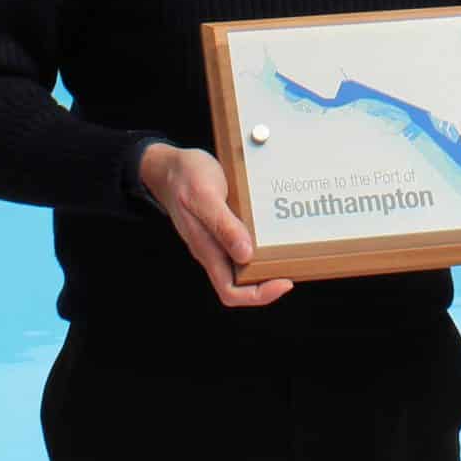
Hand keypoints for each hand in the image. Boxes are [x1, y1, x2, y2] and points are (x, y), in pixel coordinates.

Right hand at [139, 143, 292, 308]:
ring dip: (265, 264)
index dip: (258, 295)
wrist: (169, 166)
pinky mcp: (222, 227)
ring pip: (244, 265)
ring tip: (289, 253)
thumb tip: (245, 255)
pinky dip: (261, 243)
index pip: (231, 291)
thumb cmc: (184, 177)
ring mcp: (217, 239)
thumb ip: (223, 225)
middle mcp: (212, 249)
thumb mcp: (204, 195)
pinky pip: (243, 244)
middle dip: (267, 283)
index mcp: (206, 249)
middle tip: (292, 269)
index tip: (284, 283)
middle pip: (241, 284)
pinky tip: (274, 232)